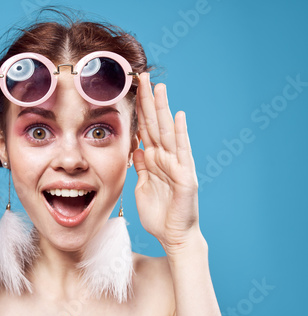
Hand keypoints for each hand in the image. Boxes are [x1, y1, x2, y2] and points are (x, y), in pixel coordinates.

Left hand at [133, 72, 199, 253]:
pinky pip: (181, 154)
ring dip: (163, 110)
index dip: (139, 109)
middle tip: (143, 76)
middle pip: (155, 124)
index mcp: (154, 160)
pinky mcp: (185, 177)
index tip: (133, 88)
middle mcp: (166, 158)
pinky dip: (180, 135)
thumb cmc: (159, 213)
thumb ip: (140, 166)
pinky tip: (178, 117)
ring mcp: (177, 165)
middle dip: (149, 101)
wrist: (174, 236)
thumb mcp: (142, 186)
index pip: (145, 129)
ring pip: (167, 132)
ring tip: (159, 88)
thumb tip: (135, 148)